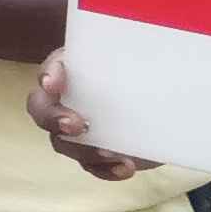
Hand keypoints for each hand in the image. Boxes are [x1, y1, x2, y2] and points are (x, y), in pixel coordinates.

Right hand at [28, 53, 156, 181]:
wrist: (168, 108)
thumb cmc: (151, 72)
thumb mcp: (147, 59)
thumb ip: (146, 52)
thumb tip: (165, 41)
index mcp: (74, 69)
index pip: (51, 67)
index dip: (48, 75)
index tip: (52, 83)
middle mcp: (67, 99)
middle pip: (41, 109)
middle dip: (53, 118)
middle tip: (76, 125)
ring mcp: (75, 129)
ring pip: (62, 143)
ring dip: (83, 150)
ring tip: (112, 154)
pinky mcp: (93, 153)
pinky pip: (90, 165)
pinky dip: (105, 170)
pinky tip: (125, 168)